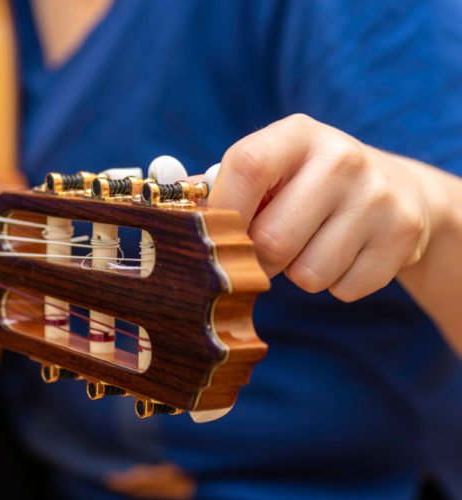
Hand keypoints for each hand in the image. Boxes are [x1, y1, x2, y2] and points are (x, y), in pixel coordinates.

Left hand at [208, 114, 446, 301]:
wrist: (395, 189)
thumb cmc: (306, 185)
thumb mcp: (270, 169)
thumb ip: (220, 187)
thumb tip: (170, 205)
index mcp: (296, 135)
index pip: (247, 167)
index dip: (224, 210)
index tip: (219, 232)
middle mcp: (341, 158)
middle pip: (272, 240)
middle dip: (260, 257)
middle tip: (270, 246)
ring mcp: (377, 196)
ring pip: (308, 274)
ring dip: (299, 273)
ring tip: (312, 244)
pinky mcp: (403, 234)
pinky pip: (343, 289)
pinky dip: (336, 283)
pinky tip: (344, 253)